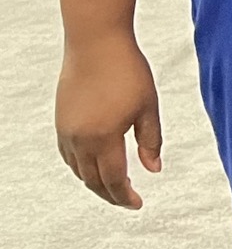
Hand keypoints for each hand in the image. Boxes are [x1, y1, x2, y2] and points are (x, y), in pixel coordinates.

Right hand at [57, 32, 162, 208]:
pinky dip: (82, 167)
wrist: (95, 43)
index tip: (138, 204)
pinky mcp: (61, 122)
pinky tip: (95, 165)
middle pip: (93, 180)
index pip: (113, 180)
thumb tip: (154, 169)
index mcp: (103, 138)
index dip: (125, 196)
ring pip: (79, 170)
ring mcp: (66, 131)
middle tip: (128, 200)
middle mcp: (80, 139)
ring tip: (115, 185)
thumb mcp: (148, 107)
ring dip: (95, 182)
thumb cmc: (127, 71)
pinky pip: (69, 156)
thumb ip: (150, 141)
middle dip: (111, 194)